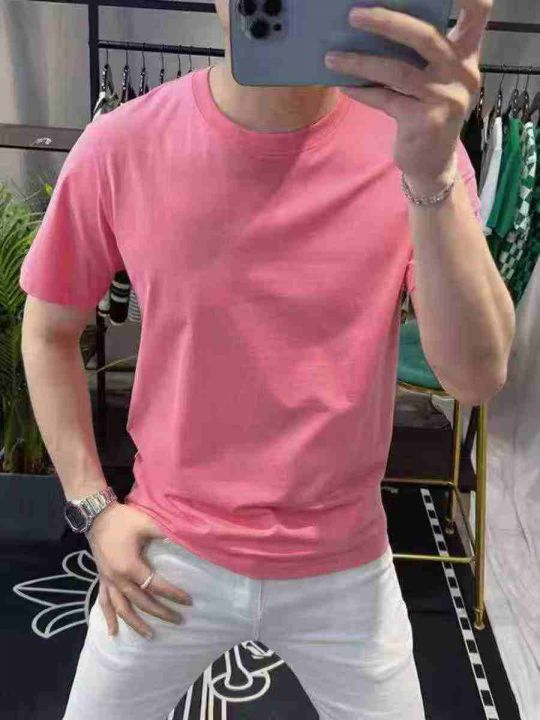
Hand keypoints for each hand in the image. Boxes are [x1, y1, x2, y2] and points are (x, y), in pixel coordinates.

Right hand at [86, 503, 191, 638]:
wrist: (97, 515)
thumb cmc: (123, 519)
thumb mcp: (146, 523)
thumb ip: (164, 533)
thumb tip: (184, 540)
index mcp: (130, 567)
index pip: (155, 586)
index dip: (173, 594)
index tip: (188, 601)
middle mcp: (118, 579)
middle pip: (141, 602)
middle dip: (160, 612)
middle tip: (178, 620)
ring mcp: (108, 580)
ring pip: (122, 608)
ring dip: (135, 624)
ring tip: (150, 636)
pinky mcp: (102, 578)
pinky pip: (103, 602)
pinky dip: (108, 618)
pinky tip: (113, 632)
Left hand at [324, 0, 490, 194]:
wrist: (431, 163)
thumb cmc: (427, 111)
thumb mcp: (431, 77)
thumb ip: (417, 52)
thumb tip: (371, 21)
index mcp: (466, 53)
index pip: (479, 11)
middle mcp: (462, 72)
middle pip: (425, 36)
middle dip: (387, 22)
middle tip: (354, 15)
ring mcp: (445, 98)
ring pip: (397, 71)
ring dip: (360, 62)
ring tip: (332, 58)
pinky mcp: (425, 122)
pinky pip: (385, 100)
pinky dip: (361, 92)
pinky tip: (343, 85)